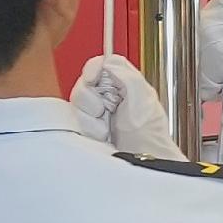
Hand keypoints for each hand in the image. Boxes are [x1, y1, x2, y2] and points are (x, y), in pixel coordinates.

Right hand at [68, 53, 183, 160]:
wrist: (142, 160)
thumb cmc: (149, 135)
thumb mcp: (144, 98)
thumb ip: (126, 75)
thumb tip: (108, 62)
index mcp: (125, 83)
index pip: (102, 64)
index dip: (93, 68)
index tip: (92, 78)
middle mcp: (110, 95)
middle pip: (83, 83)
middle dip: (90, 99)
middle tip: (105, 110)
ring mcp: (97, 112)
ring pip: (76, 103)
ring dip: (90, 117)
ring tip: (106, 126)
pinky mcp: (87, 126)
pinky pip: (74, 121)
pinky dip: (86, 128)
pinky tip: (100, 134)